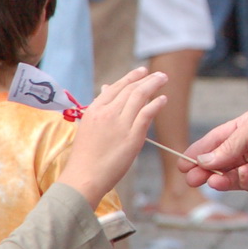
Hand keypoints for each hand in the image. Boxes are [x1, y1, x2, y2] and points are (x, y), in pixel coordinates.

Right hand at [57, 69, 168, 205]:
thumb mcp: (88, 126)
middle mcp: (107, 113)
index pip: (116, 87)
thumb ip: (100, 108)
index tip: (142, 71)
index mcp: (95, 110)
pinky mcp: (132, 137)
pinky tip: (163, 99)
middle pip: (130, 89)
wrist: (84, 177)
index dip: (131, 77)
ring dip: (154, 85)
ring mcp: (120, 124)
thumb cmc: (85, 156)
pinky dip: (156, 104)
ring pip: (140, 97)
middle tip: (160, 74)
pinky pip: (147, 114)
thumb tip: (106, 89)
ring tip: (163, 79)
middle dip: (147, 78)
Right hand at [180, 92, 247, 193]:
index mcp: (246, 128)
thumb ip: (229, 147)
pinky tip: (228, 180)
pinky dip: (239, 183)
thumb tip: (204, 161)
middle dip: (206, 169)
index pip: (217, 141)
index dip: (200, 152)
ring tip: (208, 180)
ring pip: (235, 175)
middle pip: (223, 161)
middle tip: (189, 178)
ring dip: (220, 178)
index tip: (182, 162)